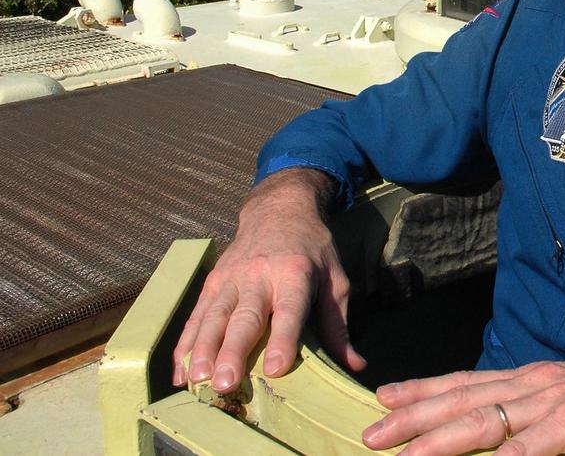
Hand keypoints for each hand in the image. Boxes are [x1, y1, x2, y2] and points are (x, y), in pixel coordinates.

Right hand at [172, 167, 365, 391]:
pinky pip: (196, 317)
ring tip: (197, 380)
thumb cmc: (312, 250)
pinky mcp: (212, 283)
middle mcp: (259, 276)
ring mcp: (230, 279)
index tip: (276, 368)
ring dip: (203, 350)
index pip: (289, 310)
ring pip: (213, 317)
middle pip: (245, 317)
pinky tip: (180, 373)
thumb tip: (355, 365)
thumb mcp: (335, 279)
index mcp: (295, 273)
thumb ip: (339, 324)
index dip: (283, 339)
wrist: (278, 211)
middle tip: (225, 383)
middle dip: (232, 351)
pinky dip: (185, 345)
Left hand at [361, 348, 564, 455]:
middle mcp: (539, 383)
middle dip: (415, 418)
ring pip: (488, 420)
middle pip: (465, 400)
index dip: (424, 392)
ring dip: (443, 440)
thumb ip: (536, 414)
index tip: (385, 400)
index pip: (468, 383)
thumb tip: (501, 437)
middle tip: (371, 434)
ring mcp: (559, 401)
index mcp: (536, 378)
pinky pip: (538, 444)